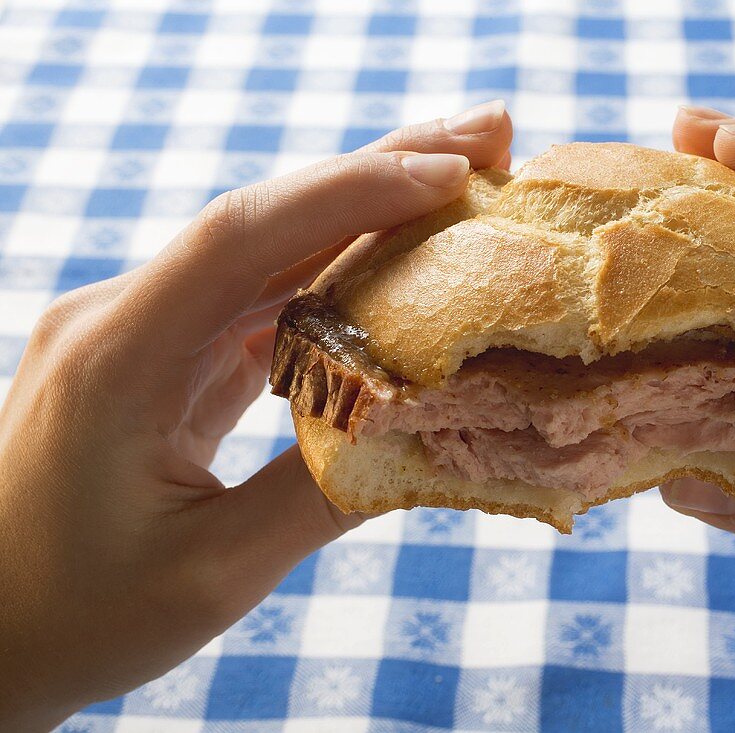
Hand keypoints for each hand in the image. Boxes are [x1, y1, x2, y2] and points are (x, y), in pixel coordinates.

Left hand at [0, 101, 512, 730]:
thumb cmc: (74, 616)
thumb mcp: (213, 571)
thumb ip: (327, 496)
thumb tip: (436, 438)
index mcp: (115, 359)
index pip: (240, 240)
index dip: (352, 192)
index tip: (453, 172)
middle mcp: (120, 322)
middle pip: (263, 222)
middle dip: (379, 171)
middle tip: (487, 135)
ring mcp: (137, 335)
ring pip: (267, 255)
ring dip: (366, 217)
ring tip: (463, 183)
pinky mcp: (159, 360)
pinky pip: (256, 303)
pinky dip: (335, 279)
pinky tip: (398, 265)